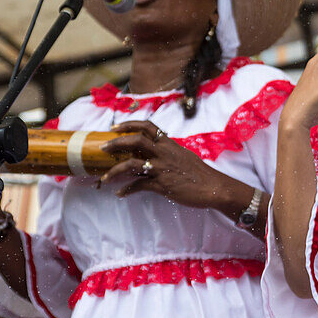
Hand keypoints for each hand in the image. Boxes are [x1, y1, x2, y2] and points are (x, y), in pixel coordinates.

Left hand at [100, 121, 239, 207]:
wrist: (214, 187)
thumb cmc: (200, 173)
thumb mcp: (183, 156)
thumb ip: (168, 153)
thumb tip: (154, 153)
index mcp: (170, 144)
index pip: (147, 126)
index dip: (129, 124)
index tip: (115, 127)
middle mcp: (164, 153)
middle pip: (136, 141)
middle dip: (116, 143)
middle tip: (103, 148)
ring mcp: (162, 169)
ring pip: (132, 165)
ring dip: (114, 170)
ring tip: (104, 177)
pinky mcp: (163, 185)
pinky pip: (139, 186)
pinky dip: (127, 189)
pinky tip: (120, 193)